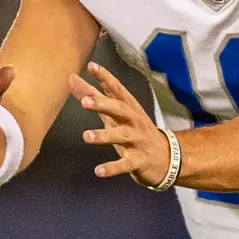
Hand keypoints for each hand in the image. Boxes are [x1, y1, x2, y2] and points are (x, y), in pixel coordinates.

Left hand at [70, 61, 172, 186]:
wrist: (167, 158)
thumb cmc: (135, 131)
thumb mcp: (115, 114)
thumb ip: (93, 97)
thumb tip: (71, 79)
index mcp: (129, 108)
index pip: (117, 90)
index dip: (106, 78)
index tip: (92, 66)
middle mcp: (134, 122)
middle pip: (120, 110)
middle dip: (104, 105)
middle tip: (85, 102)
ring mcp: (138, 141)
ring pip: (122, 136)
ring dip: (104, 136)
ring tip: (86, 136)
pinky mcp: (138, 161)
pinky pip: (125, 165)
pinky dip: (112, 168)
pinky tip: (98, 171)